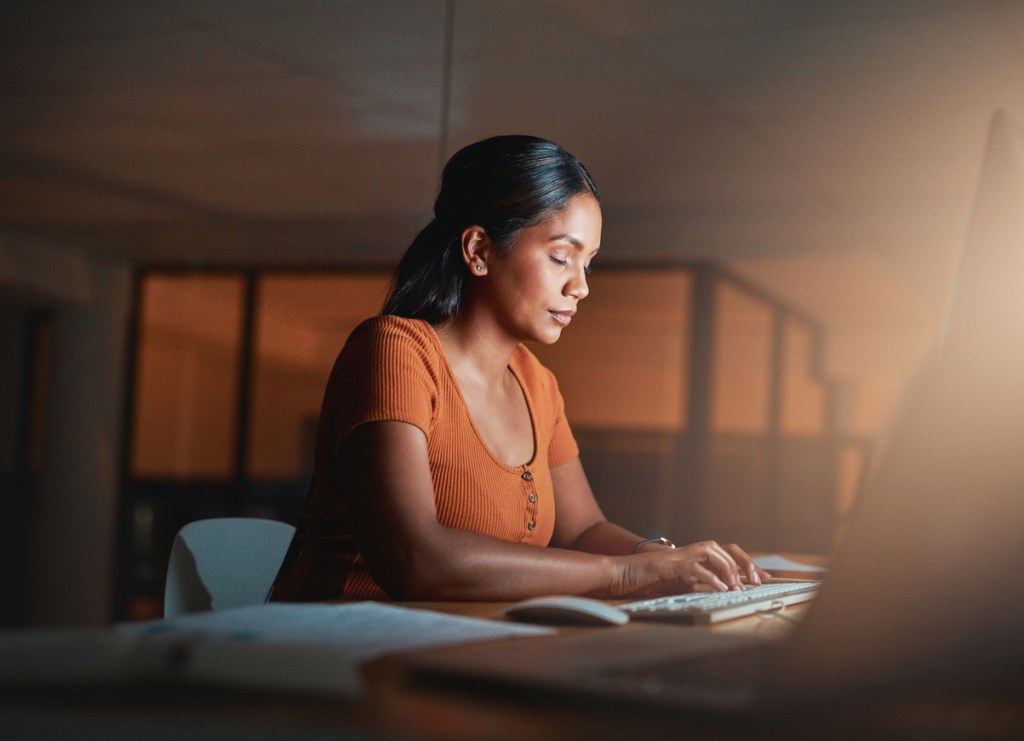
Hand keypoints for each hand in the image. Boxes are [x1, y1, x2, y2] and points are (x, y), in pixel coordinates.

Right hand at [610, 540, 770, 595]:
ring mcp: (680, 555)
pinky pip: (697, 569)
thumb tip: (713, 590)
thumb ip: (693, 583)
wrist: (618, 574)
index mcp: (692, 556)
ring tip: (738, 587)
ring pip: (714, 553)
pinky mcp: (671, 564)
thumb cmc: (643, 579)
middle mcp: (689, 551)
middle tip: (756, 581)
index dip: (746, 563)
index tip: (764, 576)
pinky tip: (722, 590)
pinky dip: (712, 579)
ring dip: (730, 570)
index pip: (725, 553)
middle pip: (726, 548)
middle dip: (745, 564)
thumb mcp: (675, 583)